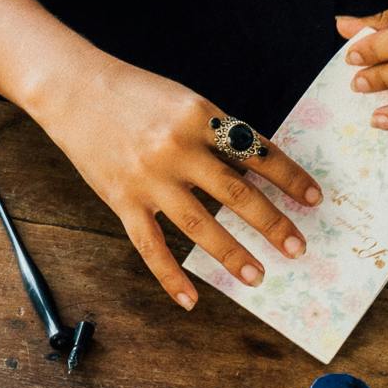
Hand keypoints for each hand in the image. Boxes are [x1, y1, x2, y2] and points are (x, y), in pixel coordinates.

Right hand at [33, 55, 321, 310]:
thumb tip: (256, 176)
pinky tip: (191, 299)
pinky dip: (171, 276)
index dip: (289, 177)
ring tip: (259, 276)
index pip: (257, 151)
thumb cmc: (135, 93)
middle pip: (236, 192)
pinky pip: (151, 246)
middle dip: (271, 223)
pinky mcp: (121, 199)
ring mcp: (148, 177)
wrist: (73, 88)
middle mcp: (177, 148)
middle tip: (298, 246)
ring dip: (232, 254)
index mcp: (200, 116)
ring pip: (199, 224)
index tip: (314, 198)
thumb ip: (215, 135)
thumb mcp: (183, 102)